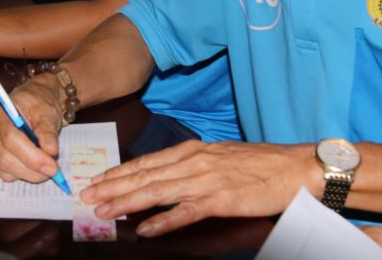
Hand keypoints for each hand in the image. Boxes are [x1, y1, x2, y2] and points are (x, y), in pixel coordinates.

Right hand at [0, 73, 65, 183]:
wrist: (31, 105)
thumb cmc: (38, 105)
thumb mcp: (47, 112)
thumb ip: (48, 130)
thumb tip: (51, 151)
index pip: (10, 138)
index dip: (32, 156)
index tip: (52, 167)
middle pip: (5, 158)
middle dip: (32, 169)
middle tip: (53, 170)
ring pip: (5, 170)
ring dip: (28, 173)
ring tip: (44, 164)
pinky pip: (3, 174)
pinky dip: (21, 174)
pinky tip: (32, 165)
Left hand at [80, 140, 313, 236]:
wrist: (296, 167)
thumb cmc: (261, 164)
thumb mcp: (220, 156)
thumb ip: (194, 164)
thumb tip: (168, 174)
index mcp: (193, 150)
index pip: (147, 161)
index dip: (119, 172)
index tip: (96, 180)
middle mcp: (194, 161)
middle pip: (144, 175)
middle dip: (112, 186)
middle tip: (85, 197)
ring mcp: (206, 180)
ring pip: (157, 191)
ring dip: (126, 202)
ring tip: (103, 212)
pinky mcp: (221, 199)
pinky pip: (186, 212)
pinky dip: (164, 221)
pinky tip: (146, 230)